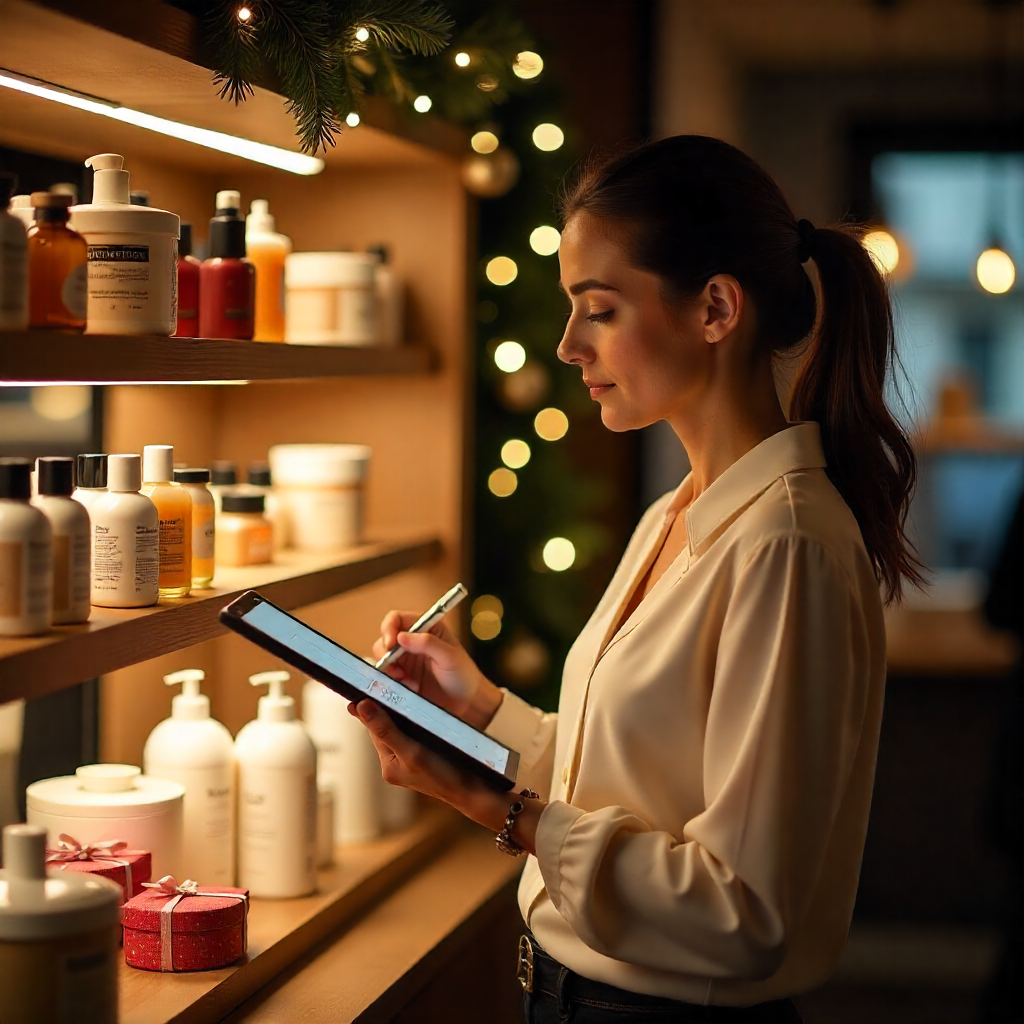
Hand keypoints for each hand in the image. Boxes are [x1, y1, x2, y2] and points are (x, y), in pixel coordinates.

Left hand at [349, 698, 543, 852]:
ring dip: (401, 711)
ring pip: (400, 728)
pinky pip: (414, 732)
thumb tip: (361, 707)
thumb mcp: (412, 752)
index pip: (373, 728)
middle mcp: (396, 763)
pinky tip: (422, 709)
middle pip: (385, 727)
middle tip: (389, 682)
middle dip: (387, 707)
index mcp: (388, 765)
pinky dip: (415, 719)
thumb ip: (386, 730)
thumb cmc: (445, 776)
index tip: (366, 684)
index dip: (370, 706)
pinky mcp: (424, 755)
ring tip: (405, 691)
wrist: (475, 791)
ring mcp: (410, 760)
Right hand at [372, 610, 502, 729]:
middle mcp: (412, 642)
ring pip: (383, 659)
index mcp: (426, 628)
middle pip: (384, 640)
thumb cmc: (464, 675)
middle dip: (385, 654)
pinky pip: (387, 677)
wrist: (468, 704)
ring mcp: (406, 661)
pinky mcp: (402, 679)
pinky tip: (410, 688)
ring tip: (407, 681)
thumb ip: (427, 643)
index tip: (390, 644)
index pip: (397, 618)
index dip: (389, 628)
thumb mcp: (449, 657)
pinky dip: (393, 683)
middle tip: (396, 670)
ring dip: (390, 670)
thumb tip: (400, 636)